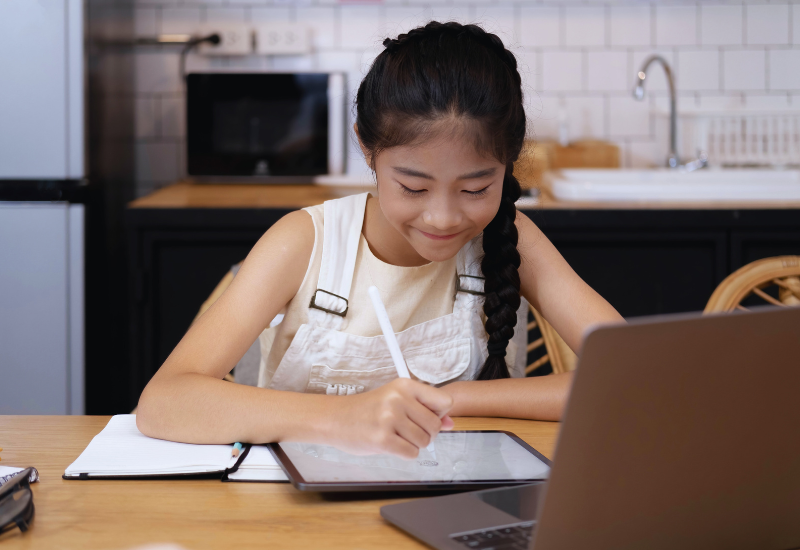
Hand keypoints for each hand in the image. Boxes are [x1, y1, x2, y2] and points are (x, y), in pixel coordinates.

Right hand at [327, 378, 454, 458]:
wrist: (335, 419)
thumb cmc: (367, 410)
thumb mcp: (396, 400)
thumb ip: (424, 409)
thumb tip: (450, 423)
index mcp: (404, 385)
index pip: (444, 401)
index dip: (439, 414)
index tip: (425, 417)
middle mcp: (398, 399)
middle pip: (435, 425)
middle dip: (425, 433)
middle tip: (406, 430)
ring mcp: (390, 419)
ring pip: (424, 441)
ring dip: (414, 444)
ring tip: (396, 436)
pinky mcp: (382, 440)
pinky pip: (411, 453)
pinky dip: (404, 454)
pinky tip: (390, 445)